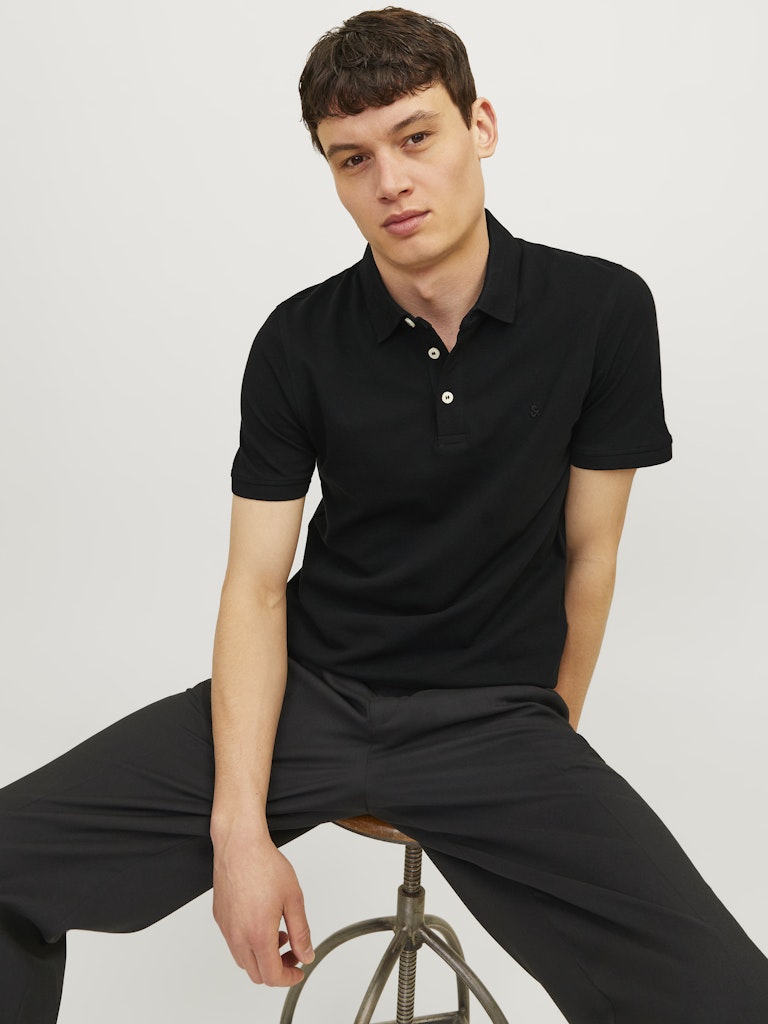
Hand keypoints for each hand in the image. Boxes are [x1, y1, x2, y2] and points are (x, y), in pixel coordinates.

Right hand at [212, 829, 313, 985]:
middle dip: (277, 969)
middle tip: (293, 952)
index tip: (299, 970)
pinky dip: (249, 943)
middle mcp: (238, 936)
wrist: (240, 845)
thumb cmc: (264, 865)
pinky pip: (234, 942)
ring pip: (244, 960)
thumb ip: (301, 932)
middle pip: (256, 974)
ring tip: (279, 933)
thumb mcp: (293, 899)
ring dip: (263, 956)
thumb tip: (306, 954)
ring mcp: (226, 928)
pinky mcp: (219, 918)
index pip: (272, 976)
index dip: (289, 978)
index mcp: (258, 935)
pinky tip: (262, 922)